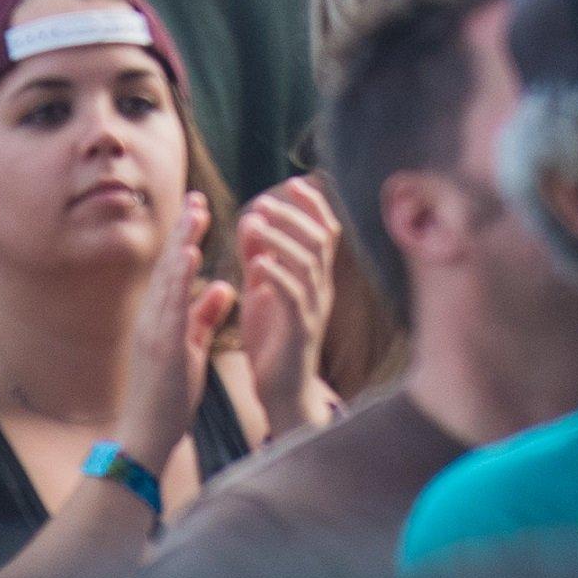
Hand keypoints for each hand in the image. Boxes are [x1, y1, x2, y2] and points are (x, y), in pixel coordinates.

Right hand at [113, 188, 234, 471]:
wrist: (145, 437)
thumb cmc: (168, 397)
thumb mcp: (191, 349)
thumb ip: (204, 317)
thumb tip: (222, 286)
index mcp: (161, 318)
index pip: (175, 269)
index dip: (186, 238)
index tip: (199, 209)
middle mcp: (153, 317)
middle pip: (169, 265)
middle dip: (183, 230)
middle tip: (197, 196)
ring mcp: (153, 330)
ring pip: (169, 277)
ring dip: (182, 242)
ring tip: (195, 213)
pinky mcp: (160, 346)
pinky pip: (171, 304)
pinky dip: (181, 277)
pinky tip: (190, 254)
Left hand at [230, 178, 342, 437]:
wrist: (282, 394)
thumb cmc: (273, 341)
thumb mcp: (263, 290)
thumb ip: (258, 256)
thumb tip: (251, 218)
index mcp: (314, 278)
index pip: (325, 232)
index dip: (313, 206)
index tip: (294, 183)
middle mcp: (320, 290)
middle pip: (319, 240)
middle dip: (294, 215)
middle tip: (266, 201)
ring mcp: (313, 310)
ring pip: (308, 263)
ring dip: (282, 238)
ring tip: (257, 222)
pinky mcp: (299, 332)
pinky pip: (293, 296)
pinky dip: (277, 275)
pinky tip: (258, 263)